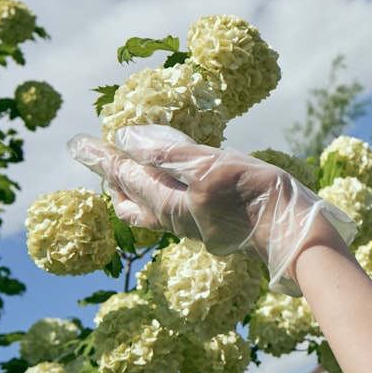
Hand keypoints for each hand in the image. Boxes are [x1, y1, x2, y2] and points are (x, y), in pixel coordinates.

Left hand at [67, 124, 356, 294]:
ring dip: (137, 191)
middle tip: (102, 161)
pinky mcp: (217, 226)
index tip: (79, 143)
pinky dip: (164, 194)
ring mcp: (197, 226)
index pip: (125, 176)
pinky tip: (180, 186)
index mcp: (169, 204)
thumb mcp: (210, 165)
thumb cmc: (254, 196)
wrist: (292, 232)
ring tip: (132, 176)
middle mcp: (177, 220)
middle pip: (132, 204)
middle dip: (114, 182)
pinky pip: (176, 210)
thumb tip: (127, 140)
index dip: (102, 157)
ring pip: (153, 211)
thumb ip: (168, 154)